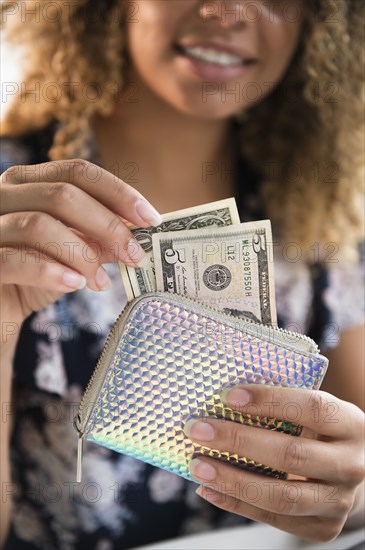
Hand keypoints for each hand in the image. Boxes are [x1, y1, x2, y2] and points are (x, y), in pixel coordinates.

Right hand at [0, 159, 160, 355]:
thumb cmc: (34, 275)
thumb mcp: (72, 254)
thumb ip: (99, 240)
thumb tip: (138, 235)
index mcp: (28, 182)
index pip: (78, 172)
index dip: (118, 192)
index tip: (152, 219)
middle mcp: (3, 194)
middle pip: (62, 194)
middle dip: (108, 225)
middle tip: (135, 256)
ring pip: (39, 224)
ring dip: (81, 255)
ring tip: (100, 283)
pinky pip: (14, 259)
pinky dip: (50, 272)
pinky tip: (73, 284)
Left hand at [184, 385, 364, 542]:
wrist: (345, 473)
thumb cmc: (318, 432)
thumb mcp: (311, 412)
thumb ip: (279, 406)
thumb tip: (223, 400)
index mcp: (350, 424)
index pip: (311, 408)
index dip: (269, 400)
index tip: (228, 396)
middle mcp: (351, 464)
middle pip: (291, 455)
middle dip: (238, 441)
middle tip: (199, 431)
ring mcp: (339, 501)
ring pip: (282, 495)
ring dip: (233, 480)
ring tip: (199, 466)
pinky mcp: (323, 528)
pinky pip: (274, 518)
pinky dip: (236, 503)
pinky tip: (210, 488)